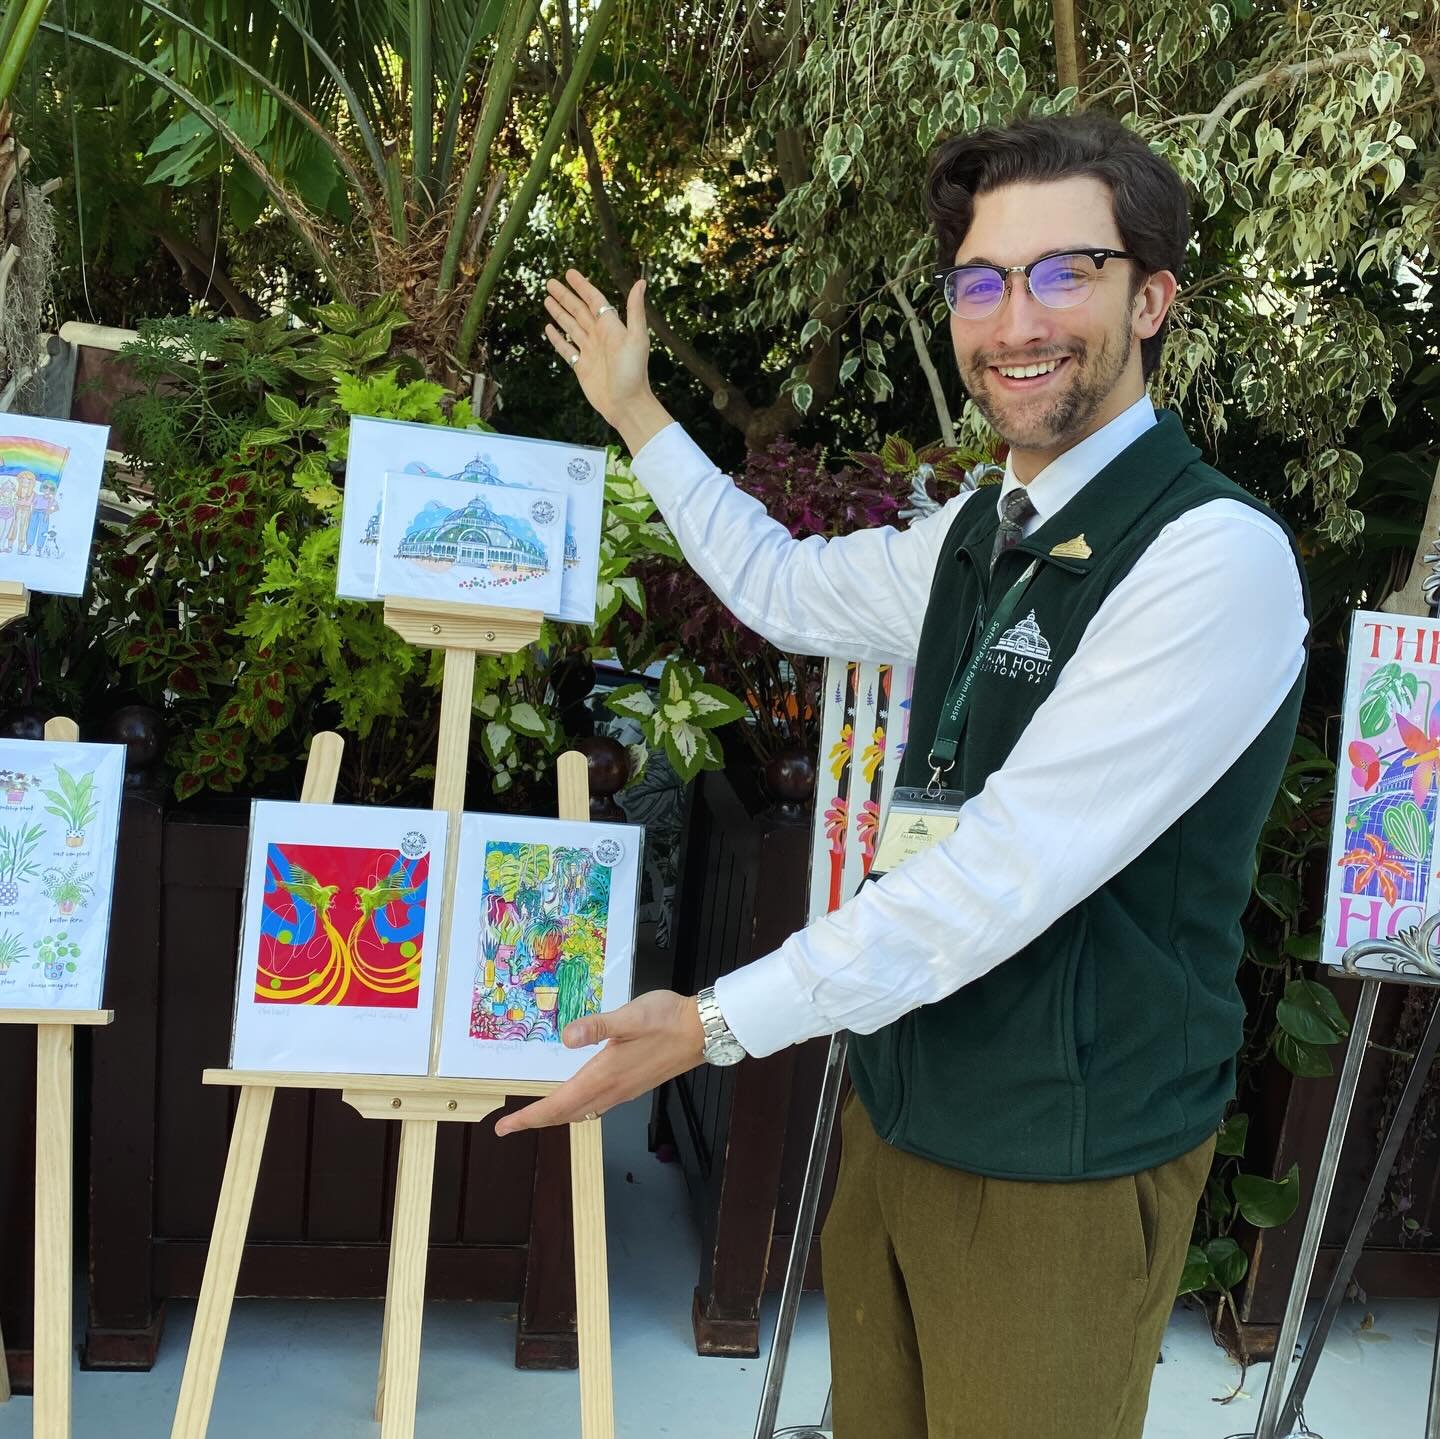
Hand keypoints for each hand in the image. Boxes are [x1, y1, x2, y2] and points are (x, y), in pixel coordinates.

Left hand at [493, 989, 705, 1134]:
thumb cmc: (668, 1019)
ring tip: (537, 1114)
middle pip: (566, 1114)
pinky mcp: (633, 1085)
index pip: (559, 1104)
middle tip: (510, 1125)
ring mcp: (624, 1090)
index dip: (529, 1117)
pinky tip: (577, 1099)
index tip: (504, 1127)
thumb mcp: (629, 1016)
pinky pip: (597, 1106)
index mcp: (605, 1075)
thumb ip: (597, 1027)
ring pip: (582, 1112)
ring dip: (556, 1116)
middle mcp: (612, 1089)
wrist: (703, 1031)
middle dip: (537, 1120)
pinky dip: (577, 1108)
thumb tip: (566, 1037)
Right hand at [543, 270, 669, 452]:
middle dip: (565, 296)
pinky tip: (549, 329)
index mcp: (612, 327)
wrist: (626, 404)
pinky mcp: (582, 367)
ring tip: (547, 300)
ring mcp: (590, 351)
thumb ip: (635, 310)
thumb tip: (641, 282)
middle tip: (550, 282)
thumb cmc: (634, 372)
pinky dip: (557, 339)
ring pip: (571, 327)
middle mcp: (600, 337)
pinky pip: (566, 349)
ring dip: (559, 313)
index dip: (582, 286)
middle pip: (578, 311)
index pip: (594, 300)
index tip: (569, 273)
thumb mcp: (637, 338)